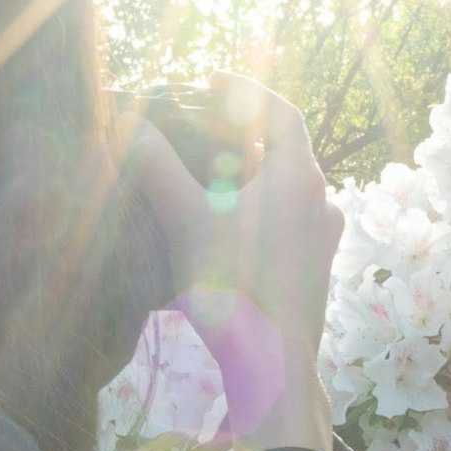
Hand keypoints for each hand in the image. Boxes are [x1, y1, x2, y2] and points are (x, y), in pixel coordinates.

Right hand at [126, 76, 339, 450]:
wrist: (274, 368)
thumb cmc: (234, 289)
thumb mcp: (187, 221)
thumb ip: (157, 167)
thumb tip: (128, 124)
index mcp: (298, 176)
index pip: (280, 110)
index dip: (245, 90)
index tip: (212, 83)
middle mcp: (321, 200)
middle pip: (284, 148)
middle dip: (242, 134)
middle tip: (200, 129)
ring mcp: (322, 237)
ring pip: (286, 188)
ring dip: (250, 174)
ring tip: (208, 177)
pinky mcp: (316, 269)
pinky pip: (288, 221)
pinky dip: (258, 208)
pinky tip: (226, 228)